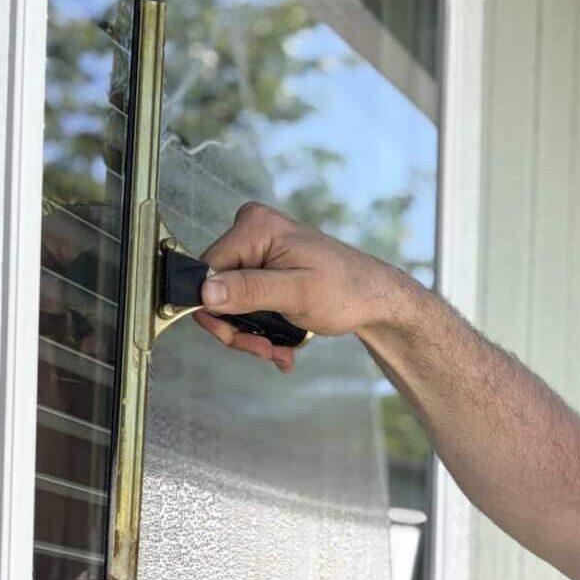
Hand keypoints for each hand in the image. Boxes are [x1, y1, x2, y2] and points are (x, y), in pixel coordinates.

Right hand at [192, 201, 414, 370]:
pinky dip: (258, 328)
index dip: (216, 311)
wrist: (374, 298)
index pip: (206, 271)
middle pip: (215, 290)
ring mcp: (257, 250)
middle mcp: (251, 232)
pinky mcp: (263, 268)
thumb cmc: (347, 291)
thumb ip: (250, 290)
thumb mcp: (298, 293)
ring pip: (227, 302)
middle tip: (265, 350)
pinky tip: (279, 346)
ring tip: (277, 352)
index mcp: (255, 227)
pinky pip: (244, 302)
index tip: (242, 339)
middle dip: (237, 328)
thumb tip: (205, 292)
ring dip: (249, 334)